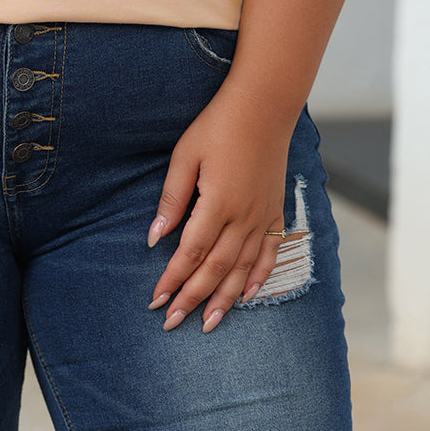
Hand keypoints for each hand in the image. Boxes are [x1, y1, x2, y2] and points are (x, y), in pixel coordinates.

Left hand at [145, 85, 295, 332]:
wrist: (264, 106)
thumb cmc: (217, 126)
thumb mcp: (186, 156)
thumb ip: (172, 199)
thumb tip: (154, 237)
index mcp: (217, 203)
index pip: (190, 253)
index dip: (172, 279)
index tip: (156, 300)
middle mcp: (243, 217)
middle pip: (215, 269)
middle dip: (192, 298)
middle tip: (172, 322)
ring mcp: (263, 216)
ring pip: (242, 269)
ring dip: (224, 299)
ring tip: (209, 324)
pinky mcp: (275, 210)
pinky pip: (269, 253)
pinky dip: (258, 277)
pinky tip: (247, 295)